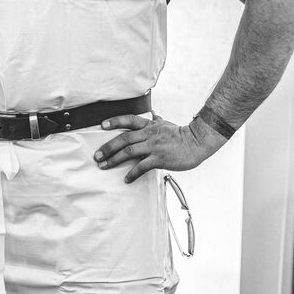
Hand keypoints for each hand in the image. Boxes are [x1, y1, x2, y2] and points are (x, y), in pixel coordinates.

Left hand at [93, 113, 219, 183]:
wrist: (196, 143)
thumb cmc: (181, 134)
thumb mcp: (167, 124)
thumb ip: (157, 120)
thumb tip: (153, 114)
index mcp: (149, 125)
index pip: (129, 120)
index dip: (115, 121)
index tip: (102, 125)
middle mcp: (149, 134)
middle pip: (124, 139)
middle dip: (108, 147)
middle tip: (96, 156)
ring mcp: (154, 146)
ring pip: (129, 152)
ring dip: (114, 159)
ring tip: (104, 166)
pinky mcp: (159, 159)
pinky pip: (142, 166)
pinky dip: (132, 173)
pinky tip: (126, 179)